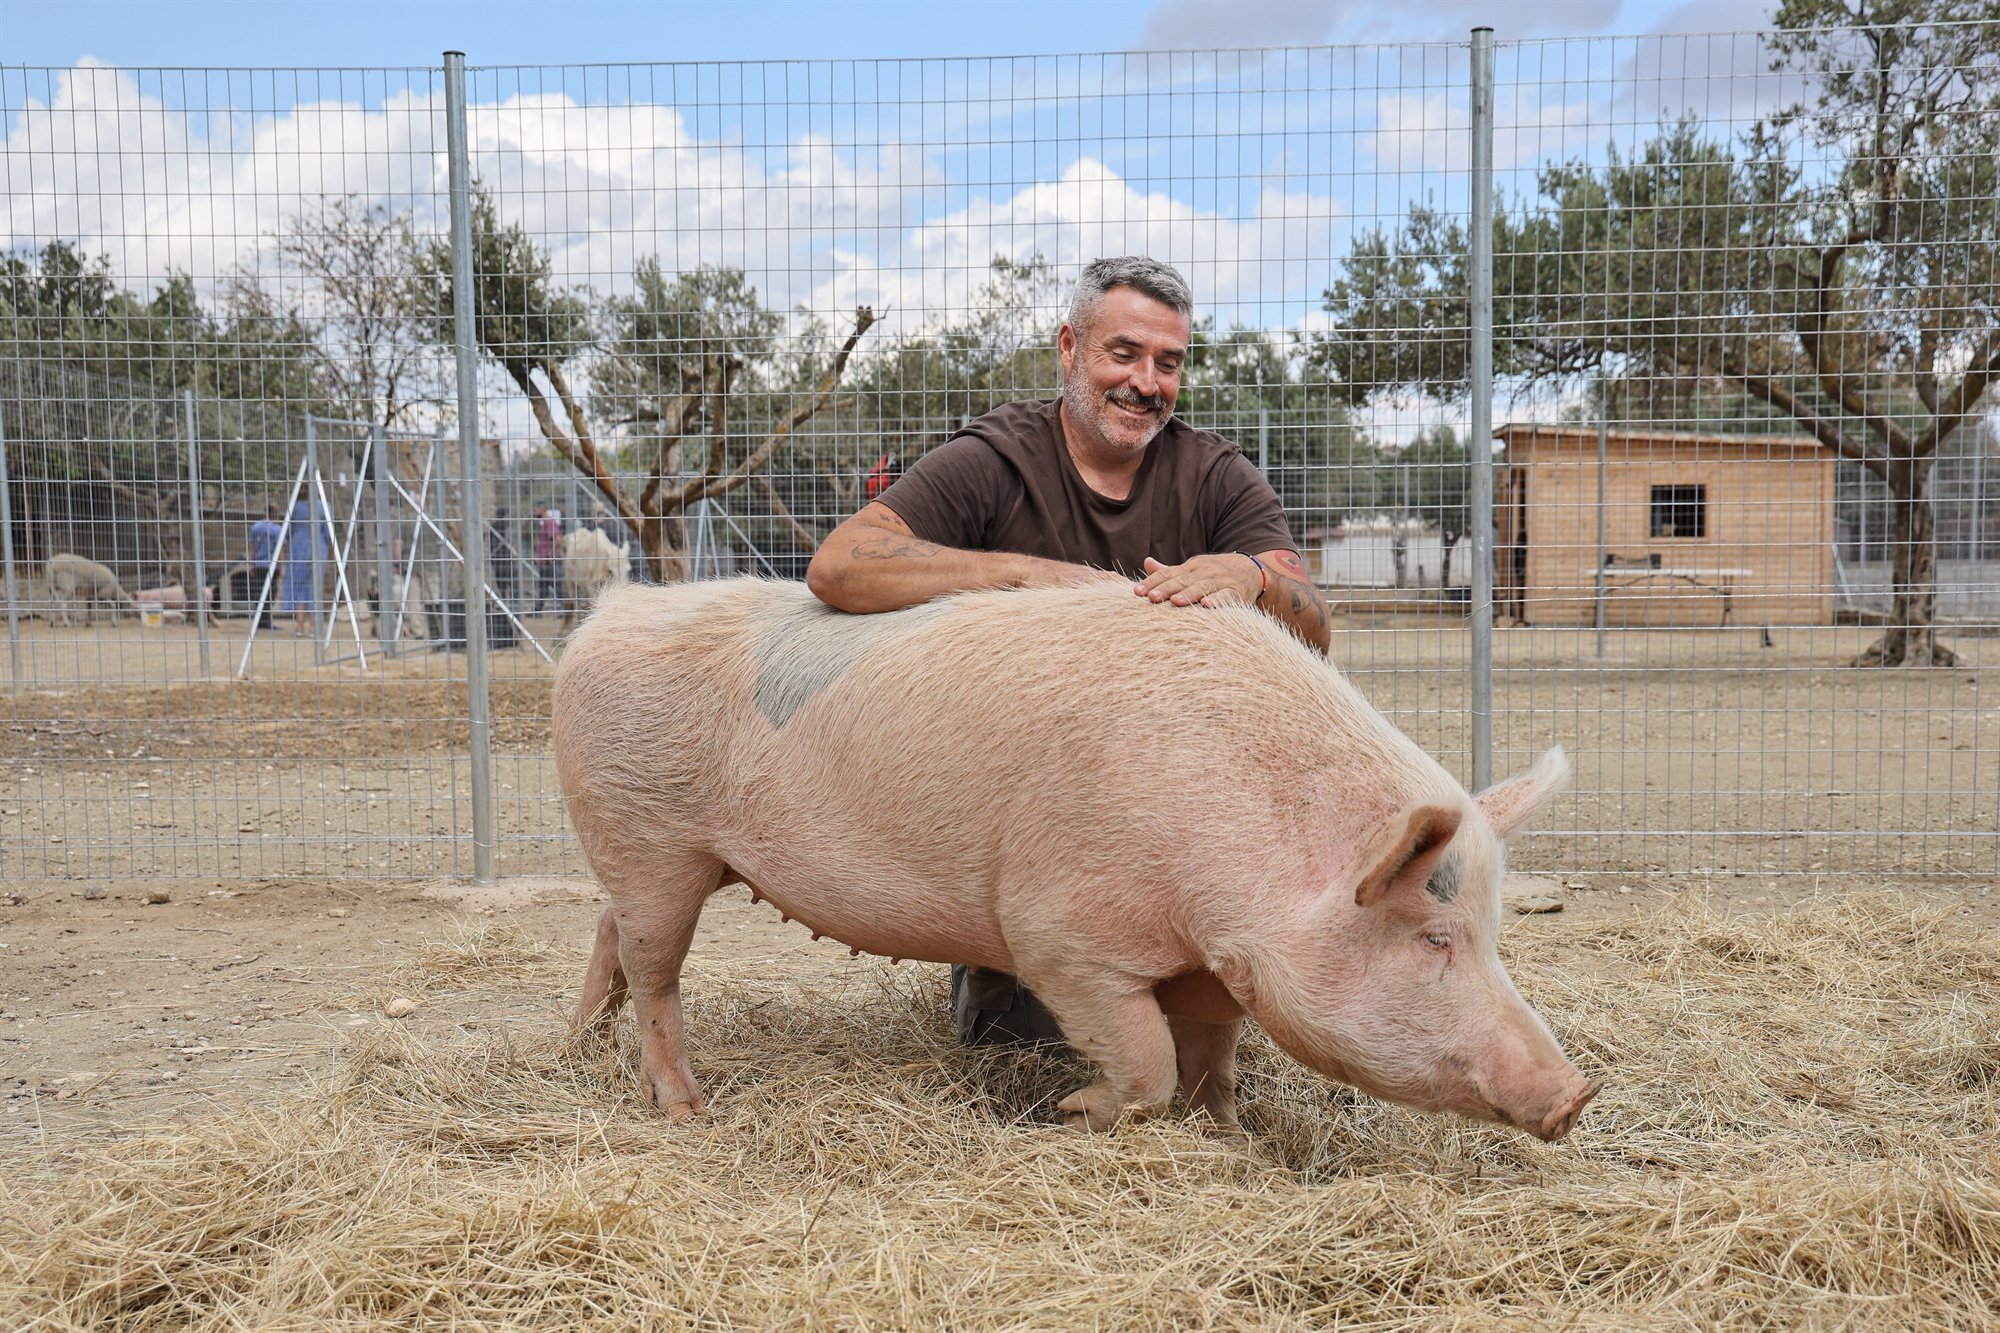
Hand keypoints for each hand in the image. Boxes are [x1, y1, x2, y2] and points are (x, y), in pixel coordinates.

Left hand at [1134, 554, 1261, 608]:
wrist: (1251, 570)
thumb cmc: (1214, 574)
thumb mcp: (1192, 570)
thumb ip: (1170, 571)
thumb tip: (1146, 562)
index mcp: (1190, 568)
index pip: (1168, 573)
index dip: (1152, 582)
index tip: (1137, 592)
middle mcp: (1205, 572)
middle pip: (1183, 580)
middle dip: (1166, 589)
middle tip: (1152, 598)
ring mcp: (1221, 581)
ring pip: (1203, 587)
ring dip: (1189, 594)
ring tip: (1175, 602)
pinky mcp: (1237, 592)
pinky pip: (1227, 596)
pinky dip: (1218, 601)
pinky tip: (1208, 606)